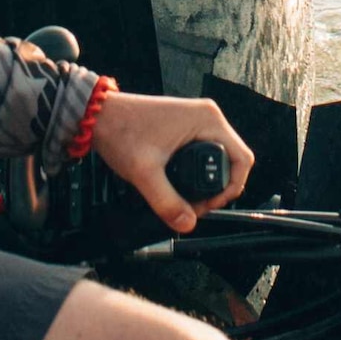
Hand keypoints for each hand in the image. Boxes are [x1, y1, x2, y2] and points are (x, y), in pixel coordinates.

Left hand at [89, 90, 251, 234]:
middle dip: (220, 187)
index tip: (209, 205)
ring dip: (209, 180)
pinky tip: (184, 184)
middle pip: (233, 158)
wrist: (98, 115)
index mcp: (207, 120)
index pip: (242, 158)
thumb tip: (187, 224)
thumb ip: (166, 201)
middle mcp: (207, 116)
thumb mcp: (144, 172)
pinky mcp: (186, 125)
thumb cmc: (121, 130)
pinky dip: (199, 170)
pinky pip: (205, 150)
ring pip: (219, 156)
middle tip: (197, 205)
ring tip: (190, 198)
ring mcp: (197, 119)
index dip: (231, 188)